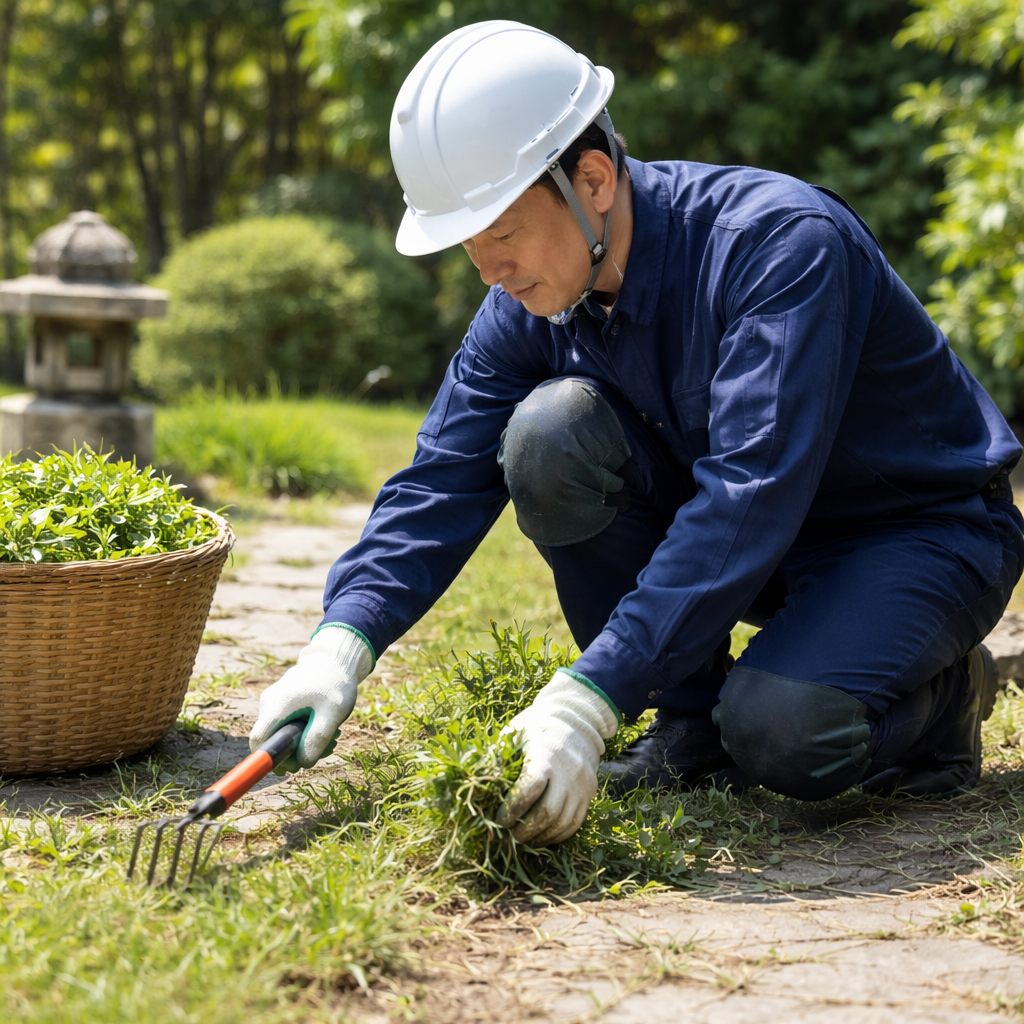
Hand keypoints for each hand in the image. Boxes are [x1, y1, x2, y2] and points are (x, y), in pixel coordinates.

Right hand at [249, 625, 372, 771]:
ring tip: (333, 735)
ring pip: (282, 733)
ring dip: (305, 741)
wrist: (336, 659)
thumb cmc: (335, 683)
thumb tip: (303, 763)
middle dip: (297, 751)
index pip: (259, 739)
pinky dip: (305, 730)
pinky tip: (324, 725)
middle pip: (272, 739)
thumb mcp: (332, 713)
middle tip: (327, 748)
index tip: (288, 769)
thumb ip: (317, 738)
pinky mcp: (282, 701)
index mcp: (277, 704)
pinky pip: (287, 724)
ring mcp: (274, 701)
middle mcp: (270, 703)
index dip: (268, 759)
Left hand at [497, 669, 619, 844]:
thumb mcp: (516, 732)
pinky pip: (575, 823)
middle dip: (525, 830)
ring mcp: (582, 784)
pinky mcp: (589, 793)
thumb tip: (479, 784)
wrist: (577, 719)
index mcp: (546, 753)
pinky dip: (557, 835)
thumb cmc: (538, 726)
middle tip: (508, 837)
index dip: (512, 809)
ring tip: (522, 840)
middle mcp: (567, 771)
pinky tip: (541, 836)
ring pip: (562, 822)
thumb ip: (500, 756)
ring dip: (540, 837)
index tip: (498, 820)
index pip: (530, 789)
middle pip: (547, 812)